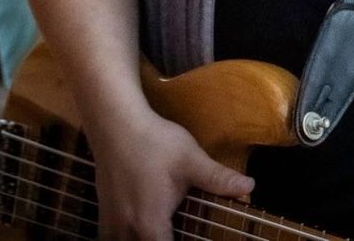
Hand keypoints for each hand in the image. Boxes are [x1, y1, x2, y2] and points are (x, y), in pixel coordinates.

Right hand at [86, 107, 254, 238]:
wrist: (116, 124)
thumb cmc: (154, 142)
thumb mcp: (191, 160)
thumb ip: (218, 179)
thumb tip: (249, 186)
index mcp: (150, 223)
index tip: (194, 237)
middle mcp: (126, 229)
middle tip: (181, 232)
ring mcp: (110, 222)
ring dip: (145, 239)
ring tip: (164, 230)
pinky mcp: (104, 212)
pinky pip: (113, 237)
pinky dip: (129, 236)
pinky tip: (140, 226)